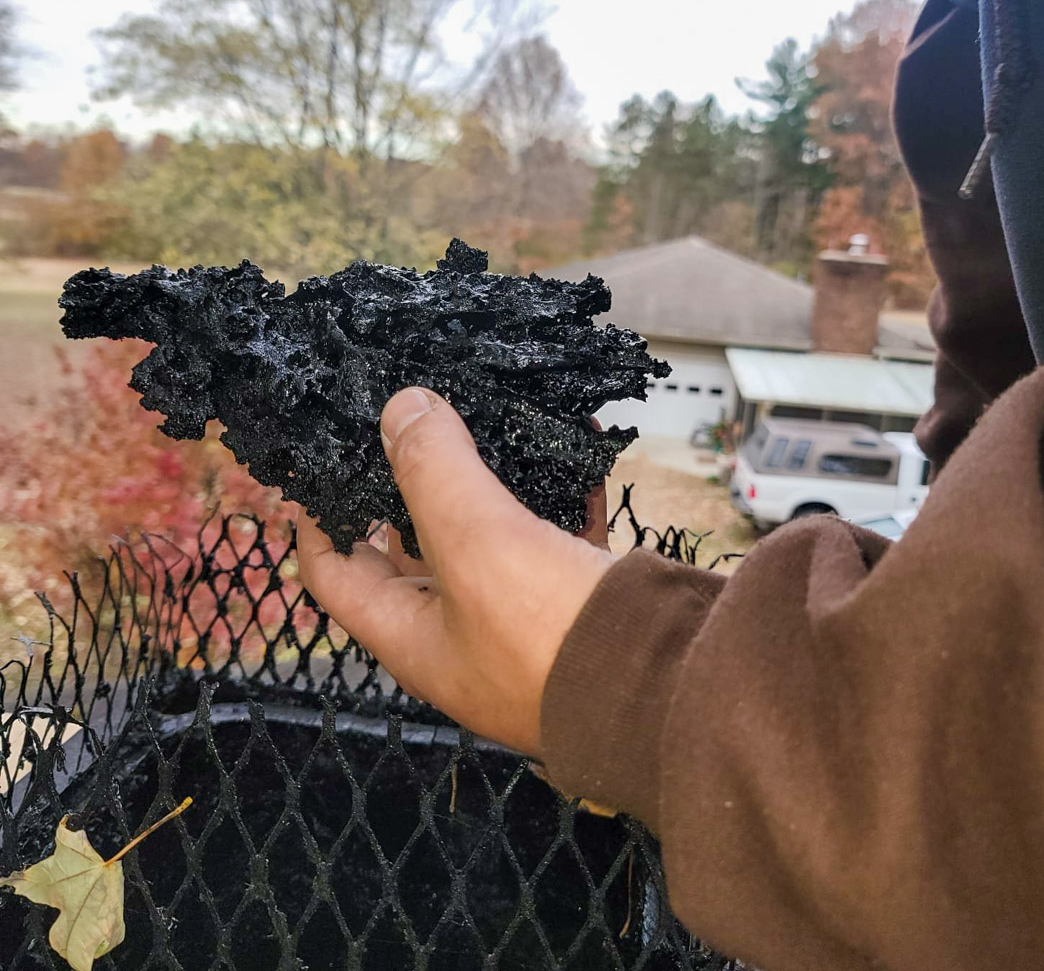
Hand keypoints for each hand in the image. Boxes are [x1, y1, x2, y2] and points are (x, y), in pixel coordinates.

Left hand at [297, 387, 613, 756]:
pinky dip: (563, 491)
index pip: (336, 577)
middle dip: (409, 489)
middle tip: (408, 426)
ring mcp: (526, 620)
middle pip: (413, 553)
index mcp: (413, 637)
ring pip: (492, 538)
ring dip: (490, 483)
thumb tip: (399, 406)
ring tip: (485, 421)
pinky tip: (576, 444)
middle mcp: (462, 634)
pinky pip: (561, 535)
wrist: (670, 693)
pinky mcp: (582, 602)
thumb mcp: (476, 543)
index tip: (319, 469)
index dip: (317, 523)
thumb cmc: (552, 637)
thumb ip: (432, 470)